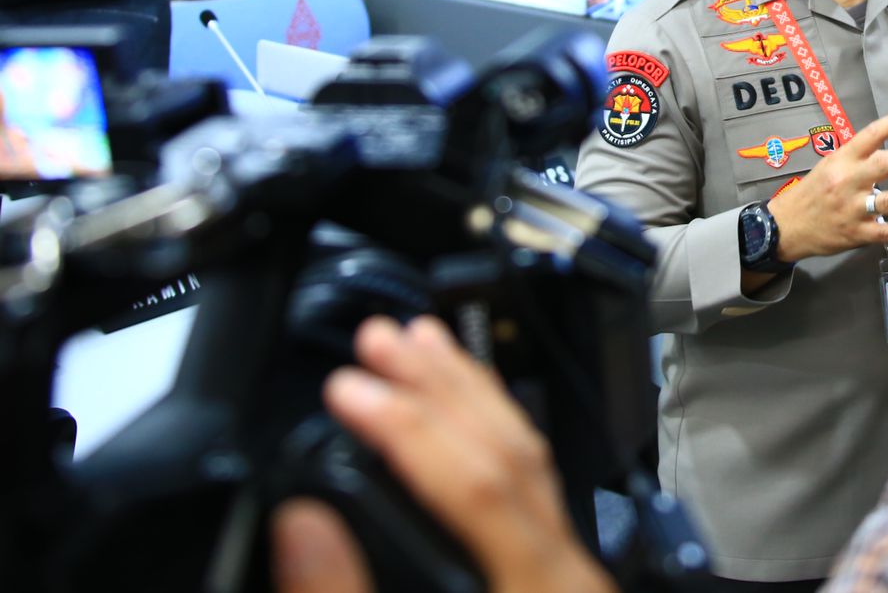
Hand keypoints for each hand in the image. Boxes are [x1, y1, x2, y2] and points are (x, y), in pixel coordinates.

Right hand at [272, 316, 614, 592]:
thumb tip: (302, 526)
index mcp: (536, 587)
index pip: (477, 485)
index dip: (409, 428)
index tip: (347, 387)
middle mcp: (565, 569)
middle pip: (511, 453)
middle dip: (440, 386)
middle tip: (381, 337)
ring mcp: (569, 568)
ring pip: (529, 458)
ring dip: (470, 395)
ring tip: (423, 343)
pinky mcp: (559, 574)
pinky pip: (533, 483)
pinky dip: (496, 434)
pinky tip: (468, 410)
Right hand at [767, 104, 887, 261]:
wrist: (786, 226)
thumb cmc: (812, 193)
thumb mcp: (829, 166)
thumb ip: (856, 158)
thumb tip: (887, 146)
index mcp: (841, 159)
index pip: (870, 135)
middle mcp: (847, 181)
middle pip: (886, 165)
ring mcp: (852, 208)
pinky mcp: (856, 233)